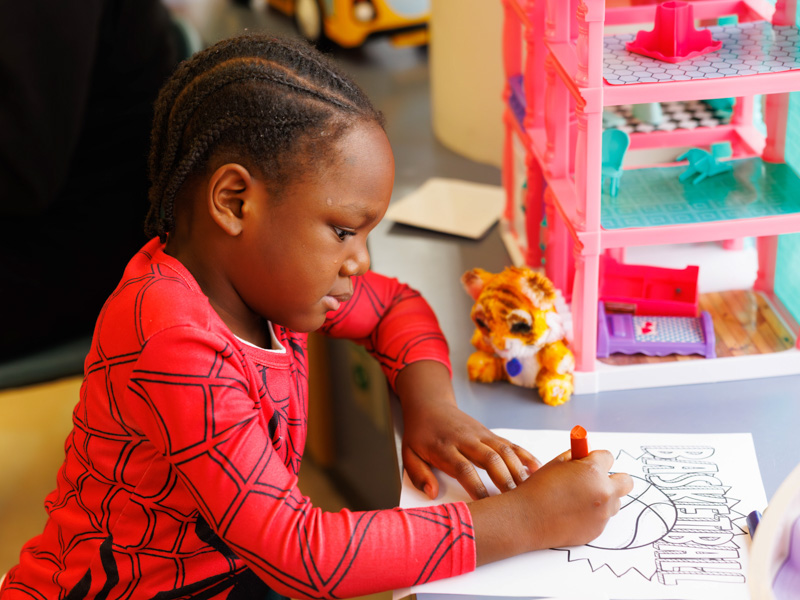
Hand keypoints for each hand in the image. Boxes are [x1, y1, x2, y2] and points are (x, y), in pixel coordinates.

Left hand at [395, 361, 540, 500]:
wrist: (430, 404)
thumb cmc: (420, 435)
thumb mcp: (409, 454)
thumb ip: (419, 475)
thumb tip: (432, 493)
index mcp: (444, 448)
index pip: (463, 468)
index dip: (476, 487)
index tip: (486, 505)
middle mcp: (465, 439)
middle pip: (490, 459)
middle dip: (505, 480)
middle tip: (517, 501)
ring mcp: (479, 434)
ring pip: (503, 450)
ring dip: (518, 469)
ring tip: (530, 490)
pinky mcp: (488, 432)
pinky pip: (509, 443)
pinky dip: (524, 455)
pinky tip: (537, 469)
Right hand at [469, 448, 633, 564]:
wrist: (528, 518)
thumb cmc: (539, 488)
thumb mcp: (557, 464)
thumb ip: (576, 458)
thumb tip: (587, 455)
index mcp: (593, 471)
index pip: (609, 457)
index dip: (597, 459)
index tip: (588, 462)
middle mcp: (603, 492)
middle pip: (626, 481)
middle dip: (614, 478)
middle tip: (597, 480)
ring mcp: (603, 513)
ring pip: (615, 501)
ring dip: (604, 498)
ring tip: (580, 500)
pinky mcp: (598, 530)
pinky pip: (602, 518)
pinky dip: (593, 514)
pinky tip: (573, 513)